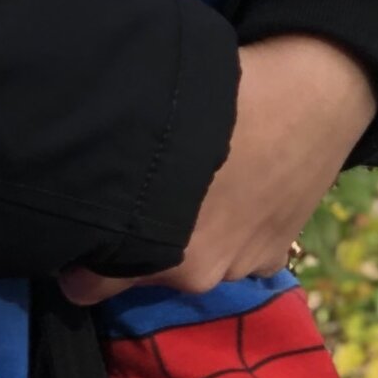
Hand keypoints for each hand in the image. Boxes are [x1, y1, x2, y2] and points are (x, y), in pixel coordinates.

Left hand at [58, 35, 374, 304]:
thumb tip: (63, 175)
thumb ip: (107, 163)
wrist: (314, 94)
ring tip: (191, 188)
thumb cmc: (221, 94)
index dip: (78, 253)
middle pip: (142, 272)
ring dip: (185, 238)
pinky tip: (228, 194)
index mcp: (156, 246)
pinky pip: (233, 257)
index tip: (72, 230)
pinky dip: (226, 235)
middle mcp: (196, 272)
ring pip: (191, 264)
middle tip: (136, 195)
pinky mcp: (272, 258)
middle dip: (132, 245)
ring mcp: (239, 269)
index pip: (90, 283)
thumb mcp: (145, 120)